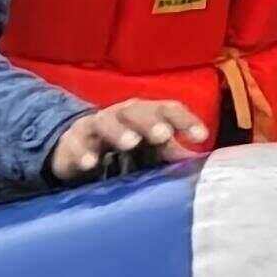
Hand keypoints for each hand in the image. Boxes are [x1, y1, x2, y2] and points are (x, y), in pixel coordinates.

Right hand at [49, 97, 208, 180]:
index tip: (200, 136)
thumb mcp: (150, 150)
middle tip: (163, 135)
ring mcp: (95, 126)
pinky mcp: (72, 142)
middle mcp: (121, 115)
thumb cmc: (125, 148)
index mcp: (145, 114)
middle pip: (136, 110)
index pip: (167, 109)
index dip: (184, 120)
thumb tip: (203, 166)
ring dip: (118, 131)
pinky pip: (75, 145)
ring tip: (131, 143)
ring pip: (105, 122)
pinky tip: (90, 164)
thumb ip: (172, 154)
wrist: (79, 149)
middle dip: (150, 121)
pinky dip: (83, 153)